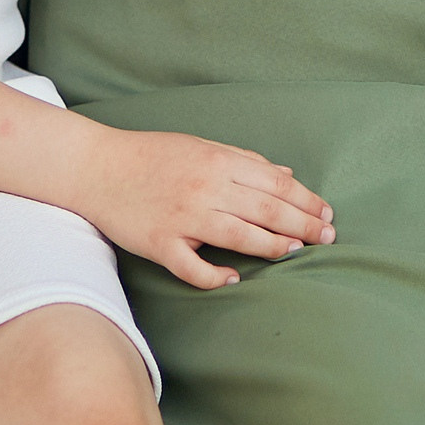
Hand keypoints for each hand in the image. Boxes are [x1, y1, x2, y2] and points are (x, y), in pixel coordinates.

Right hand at [73, 128, 334, 290]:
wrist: (96, 167)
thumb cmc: (151, 155)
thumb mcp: (201, 146)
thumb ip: (245, 160)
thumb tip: (286, 173)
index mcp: (218, 161)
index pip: (276, 182)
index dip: (306, 200)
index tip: (327, 214)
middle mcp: (205, 188)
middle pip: (267, 209)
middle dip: (303, 224)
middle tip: (328, 238)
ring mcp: (183, 217)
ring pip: (239, 235)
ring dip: (272, 245)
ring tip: (295, 251)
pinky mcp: (160, 243)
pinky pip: (191, 266)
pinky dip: (214, 275)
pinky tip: (233, 278)